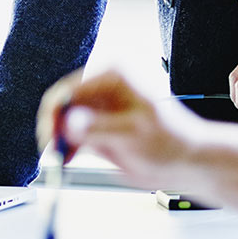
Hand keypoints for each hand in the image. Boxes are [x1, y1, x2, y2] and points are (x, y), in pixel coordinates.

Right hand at [36, 69, 200, 190]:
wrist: (187, 163)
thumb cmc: (172, 141)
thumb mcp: (134, 134)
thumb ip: (100, 128)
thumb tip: (69, 124)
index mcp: (112, 76)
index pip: (69, 90)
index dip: (55, 115)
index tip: (50, 139)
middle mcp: (102, 88)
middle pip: (63, 106)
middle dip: (53, 129)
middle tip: (51, 153)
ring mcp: (99, 110)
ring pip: (64, 123)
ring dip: (57, 141)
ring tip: (58, 161)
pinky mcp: (97, 129)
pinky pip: (71, 137)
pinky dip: (65, 149)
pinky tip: (65, 161)